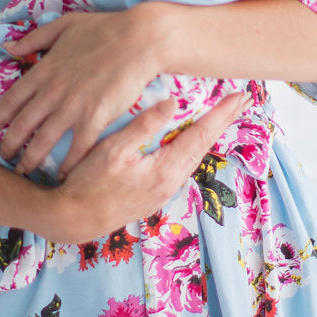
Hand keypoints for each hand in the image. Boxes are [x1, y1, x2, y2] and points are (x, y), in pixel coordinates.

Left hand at [0, 8, 161, 176]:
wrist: (139, 39)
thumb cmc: (105, 29)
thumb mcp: (63, 25)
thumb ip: (34, 38)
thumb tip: (8, 47)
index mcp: (44, 71)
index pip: (11, 99)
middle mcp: (53, 92)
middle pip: (22, 125)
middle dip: (9, 145)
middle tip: (3, 158)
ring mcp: (73, 107)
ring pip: (43, 141)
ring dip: (31, 159)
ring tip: (24, 171)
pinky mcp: (95, 118)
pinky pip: (76, 148)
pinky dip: (67, 164)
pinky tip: (63, 175)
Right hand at [46, 88, 250, 243]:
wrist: (72, 220)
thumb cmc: (87, 182)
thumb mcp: (112, 150)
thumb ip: (144, 125)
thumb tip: (173, 102)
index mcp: (165, 169)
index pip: (201, 135)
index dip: (221, 114)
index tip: (240, 96)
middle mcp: (172, 183)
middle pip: (204, 146)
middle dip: (224, 122)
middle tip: (243, 101)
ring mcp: (164, 192)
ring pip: (195, 157)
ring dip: (210, 135)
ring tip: (223, 117)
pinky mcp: (155, 196)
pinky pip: (183, 166)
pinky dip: (194, 148)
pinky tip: (193, 141)